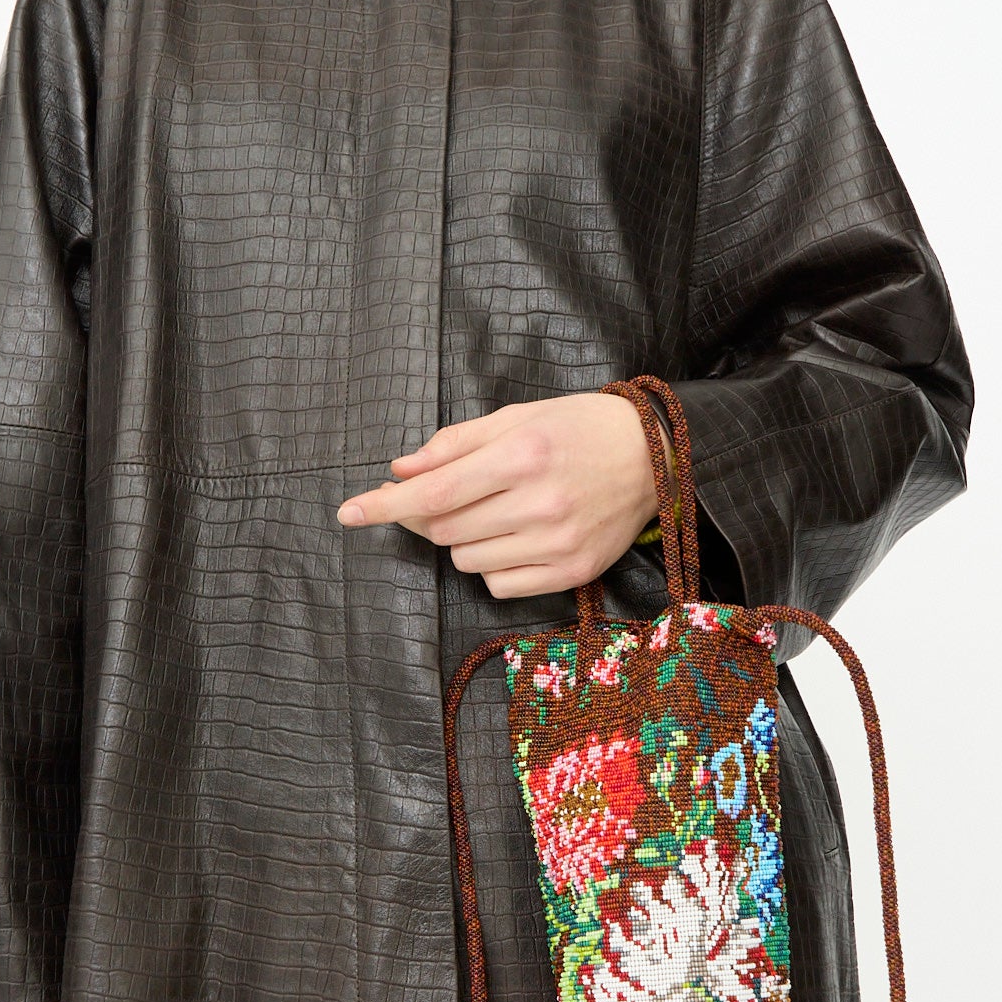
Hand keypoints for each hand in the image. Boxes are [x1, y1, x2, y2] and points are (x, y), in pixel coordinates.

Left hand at [336, 391, 674, 598]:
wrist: (653, 455)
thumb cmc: (577, 429)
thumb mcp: (516, 418)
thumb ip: (454, 444)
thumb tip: (400, 469)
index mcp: (521, 455)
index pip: (433, 492)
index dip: (384, 505)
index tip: (348, 512)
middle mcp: (540, 503)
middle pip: (444, 529)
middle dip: (429, 515)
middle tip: (447, 495)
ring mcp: (558, 543)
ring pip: (467, 559)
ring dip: (465, 538)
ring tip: (500, 509)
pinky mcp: (572, 572)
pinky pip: (499, 584)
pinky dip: (494, 564)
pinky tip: (517, 536)